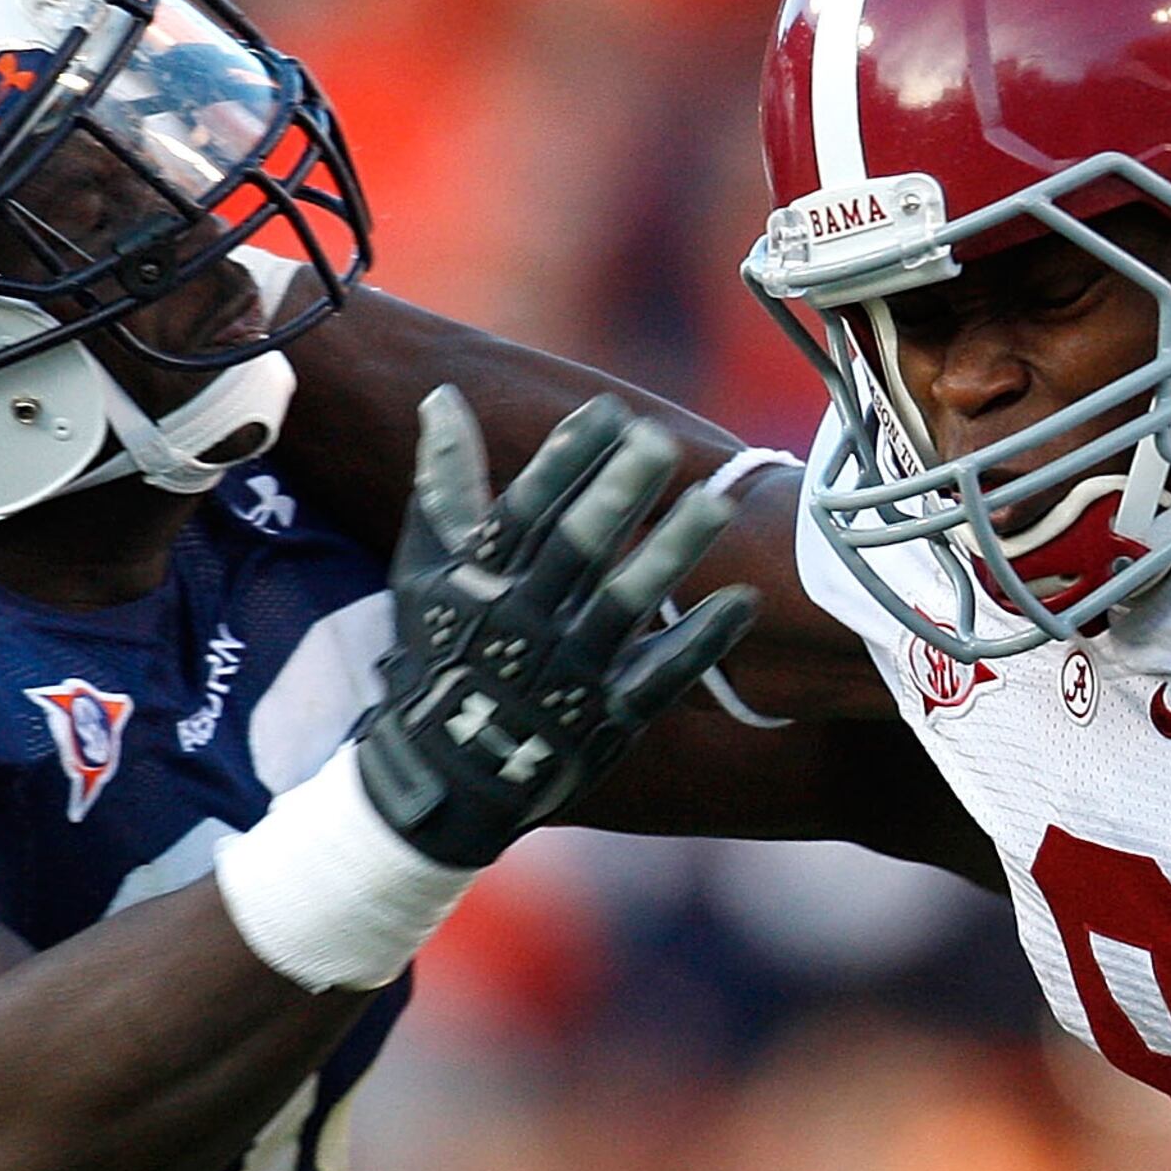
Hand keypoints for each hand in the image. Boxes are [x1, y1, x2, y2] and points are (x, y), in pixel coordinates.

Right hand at [354, 388, 759, 866]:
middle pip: (575, 551)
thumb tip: (443, 397)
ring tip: (716, 504)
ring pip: (623, 606)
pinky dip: (699, 641)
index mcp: (480, 582)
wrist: (446, 773)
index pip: (524, 511)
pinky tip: (743, 600)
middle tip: (659, 440)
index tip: (607, 411)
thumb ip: (445, 486)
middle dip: (615, 495)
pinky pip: (660, 678)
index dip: (563, 461)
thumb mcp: (427, 570)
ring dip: (670, 555)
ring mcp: (569, 674)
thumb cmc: (441, 651)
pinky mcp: (608, 719)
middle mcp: (525, 623)